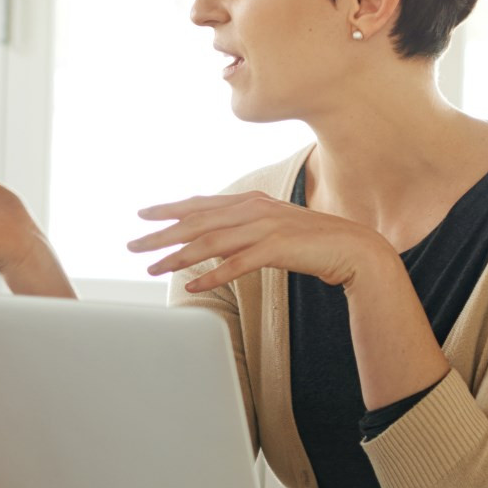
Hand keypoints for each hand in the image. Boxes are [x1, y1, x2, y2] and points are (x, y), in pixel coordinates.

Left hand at [130, 190, 390, 294]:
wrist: (354, 248)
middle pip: (197, 221)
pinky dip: (211, 274)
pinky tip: (192, 285)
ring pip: (210, 241)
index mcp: (251, 202)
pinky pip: (237, 263)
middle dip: (161, 233)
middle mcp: (254, 209)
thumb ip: (244, 229)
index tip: (143, 214)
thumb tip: (213, 240)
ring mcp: (266, 227)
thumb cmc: (312, 243)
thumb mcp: (272, 229)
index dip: (170, 208)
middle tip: (133, 246)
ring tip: (153, 268)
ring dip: (178, 256)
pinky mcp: (278, 248)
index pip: (201, 204)